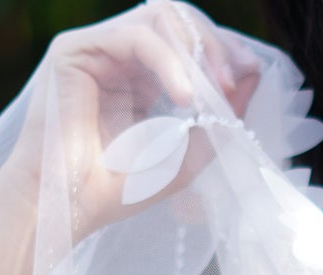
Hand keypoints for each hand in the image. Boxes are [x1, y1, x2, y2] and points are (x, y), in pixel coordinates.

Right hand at [0, 0, 259, 235]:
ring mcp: (96, 48)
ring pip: (158, 18)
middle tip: (236, 81)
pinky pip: (136, 38)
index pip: (187, 40)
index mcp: (140, 76)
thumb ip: (219, 120)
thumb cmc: (118, 189)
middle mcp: (117, 55)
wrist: (69, 206)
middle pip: (176, 19)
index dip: (222, 50)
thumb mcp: (186, 157)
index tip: (250, 76)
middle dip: (214, 44)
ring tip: (216, 90)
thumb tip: (253, 78)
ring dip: (197, 50)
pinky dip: (168, 63)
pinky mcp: (76, 50)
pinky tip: (184, 97)